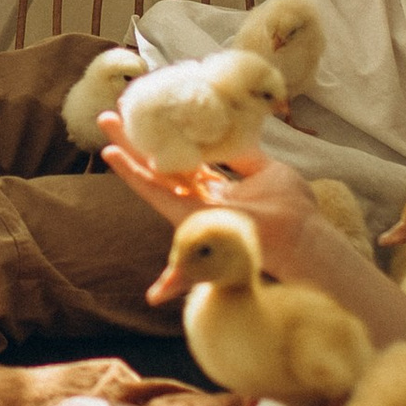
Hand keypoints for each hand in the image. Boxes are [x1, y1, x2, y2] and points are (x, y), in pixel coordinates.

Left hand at [105, 134, 332, 290]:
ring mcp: (216, 186)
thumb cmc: (258, 247)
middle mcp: (199, 198)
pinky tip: (189, 114)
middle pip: (158, 163)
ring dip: (163, 132)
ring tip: (141, 107)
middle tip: (107, 116)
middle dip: (132, 141)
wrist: (299, 240)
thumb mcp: (219, 260)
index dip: (129, 170)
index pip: (151, 186)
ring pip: (182, 153)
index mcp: (190, 212)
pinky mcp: (238, 177)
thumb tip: (153, 297)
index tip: (107, 150)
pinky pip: (215, 150)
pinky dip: (202, 134)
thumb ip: (184, 275)